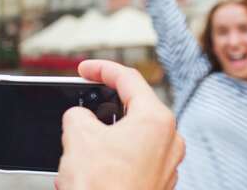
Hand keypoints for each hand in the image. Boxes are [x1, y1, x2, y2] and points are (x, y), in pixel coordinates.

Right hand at [56, 60, 184, 189]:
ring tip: (78, 152)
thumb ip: (78, 114)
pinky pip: (131, 161)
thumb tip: (79, 119)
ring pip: (129, 138)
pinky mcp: (157, 184)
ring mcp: (165, 165)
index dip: (102, 69)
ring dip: (101, 140)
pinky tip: (89, 172)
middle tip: (80, 112)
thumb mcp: (78, 135)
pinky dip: (109, 160)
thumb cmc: (102, 188)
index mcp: (156, 120)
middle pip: (131, 110)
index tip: (85, 69)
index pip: (129, 79)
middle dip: (100, 111)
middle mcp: (169, 140)